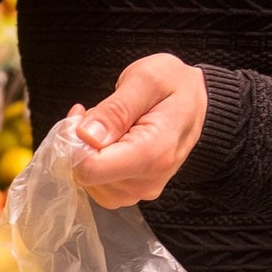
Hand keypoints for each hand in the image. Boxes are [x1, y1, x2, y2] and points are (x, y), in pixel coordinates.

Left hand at [68, 54, 206, 208]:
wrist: (198, 102)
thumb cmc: (174, 85)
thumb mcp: (146, 80)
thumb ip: (115, 109)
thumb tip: (86, 136)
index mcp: (151, 155)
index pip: (89, 169)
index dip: (74, 142)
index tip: (81, 114)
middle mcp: (146, 182)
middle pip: (86, 176)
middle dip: (80, 144)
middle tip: (95, 114)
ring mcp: (139, 191)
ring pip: (88, 182)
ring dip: (86, 151)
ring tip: (106, 123)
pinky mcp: (132, 191)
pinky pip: (97, 185)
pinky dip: (92, 161)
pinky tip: (106, 138)